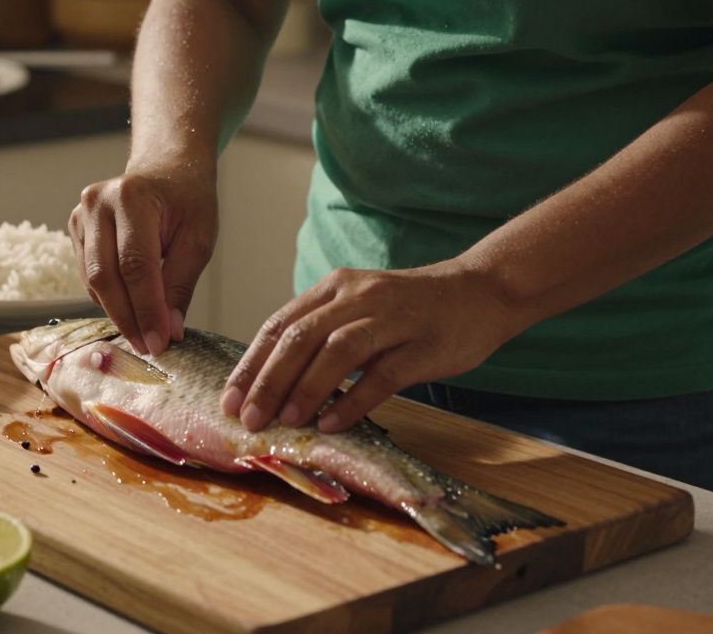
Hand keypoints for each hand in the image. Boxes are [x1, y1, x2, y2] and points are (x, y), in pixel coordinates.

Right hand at [69, 160, 217, 355]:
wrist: (166, 169)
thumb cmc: (187, 200)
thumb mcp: (198, 239)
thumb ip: (180, 285)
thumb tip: (168, 331)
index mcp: (132, 197)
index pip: (135, 266)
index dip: (146, 309)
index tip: (160, 342)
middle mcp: (98, 203)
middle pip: (105, 276)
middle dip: (128, 318)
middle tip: (149, 347)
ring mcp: (81, 215)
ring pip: (93, 281)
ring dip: (118, 312)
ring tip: (144, 334)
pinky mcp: (75, 229)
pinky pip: (88, 276)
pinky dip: (109, 298)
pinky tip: (130, 309)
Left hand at [220, 260, 528, 431]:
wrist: (481, 291)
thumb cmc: (411, 310)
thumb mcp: (358, 309)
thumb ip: (321, 336)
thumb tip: (274, 382)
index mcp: (334, 289)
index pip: (280, 325)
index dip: (252, 364)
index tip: (231, 399)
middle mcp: (357, 298)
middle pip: (300, 338)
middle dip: (269, 380)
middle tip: (250, 418)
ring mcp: (392, 319)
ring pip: (337, 352)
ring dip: (306, 388)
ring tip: (285, 421)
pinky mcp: (423, 344)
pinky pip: (382, 374)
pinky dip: (353, 399)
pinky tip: (332, 423)